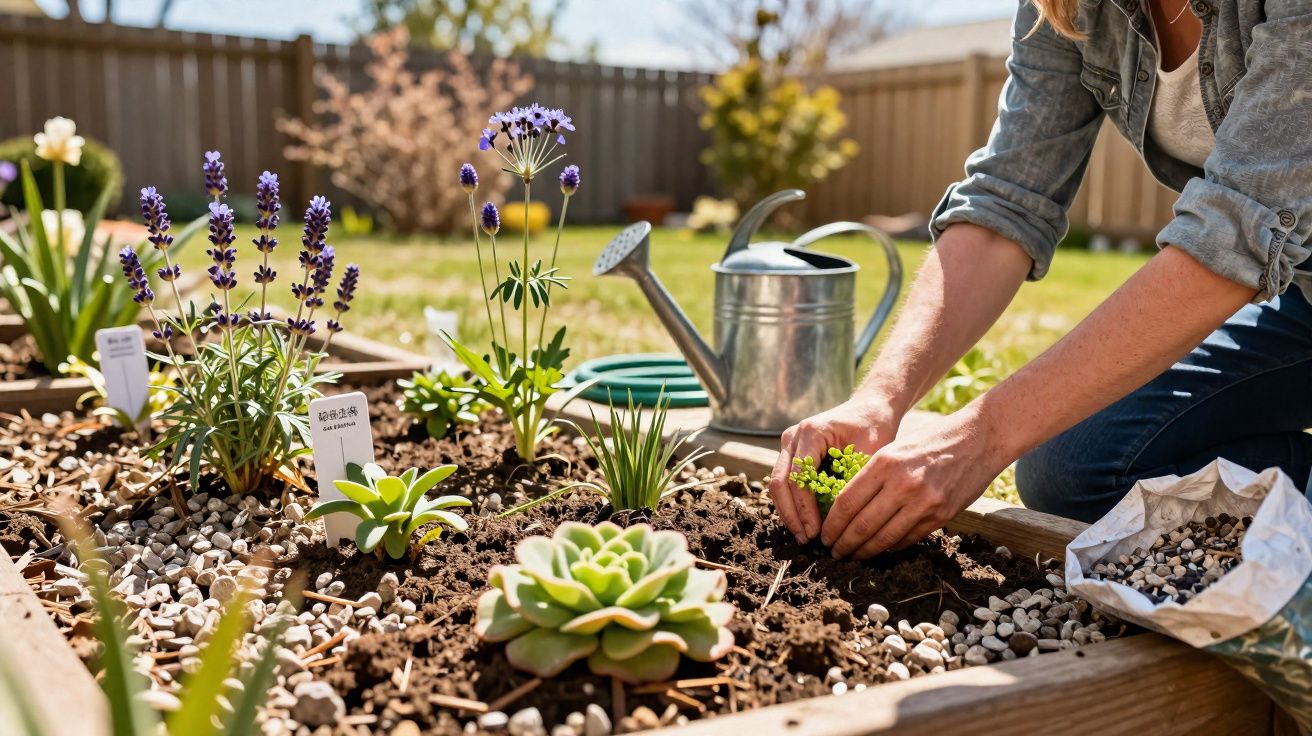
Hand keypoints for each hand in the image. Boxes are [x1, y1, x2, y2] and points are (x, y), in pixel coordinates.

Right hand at [769, 395, 898, 543]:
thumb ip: (851, 481)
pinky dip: (792, 504)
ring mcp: (789, 444)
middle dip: (792, 514)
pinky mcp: (792, 453)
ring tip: (803, 536)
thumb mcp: (869, 454)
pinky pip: (785, 482)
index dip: (805, 508)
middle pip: (780, 482)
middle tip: (806, 539)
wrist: (870, 408)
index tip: (817, 532)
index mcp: (811, 432)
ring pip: (778, 484)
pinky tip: (804, 523)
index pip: (799, 477)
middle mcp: (793, 436)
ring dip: (788, 512)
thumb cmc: (874, 428)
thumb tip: (840, 519)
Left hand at [821, 407, 1008, 559]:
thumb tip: (845, 508)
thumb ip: (872, 476)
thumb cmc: (930, 441)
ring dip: (864, 551)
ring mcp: (924, 502)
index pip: (847, 502)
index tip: (824, 535)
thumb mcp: (894, 449)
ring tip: (852, 556)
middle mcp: (903, 484)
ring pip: (884, 538)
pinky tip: (880, 548)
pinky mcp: (941, 516)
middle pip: (862, 525)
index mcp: (885, 463)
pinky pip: (908, 538)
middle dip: (844, 543)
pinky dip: (890, 546)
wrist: (978, 440)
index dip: (832, 525)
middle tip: (833, 552)